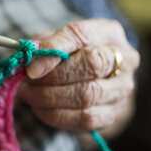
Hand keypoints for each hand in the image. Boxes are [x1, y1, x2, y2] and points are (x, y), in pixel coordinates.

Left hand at [18, 19, 138, 131]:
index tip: (30, 67)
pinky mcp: (115, 113)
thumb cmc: (74, 56)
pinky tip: (41, 109)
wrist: (98, 82)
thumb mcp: (57, 42)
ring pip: (87, 95)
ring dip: (50, 97)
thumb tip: (28, 59)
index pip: (80, 34)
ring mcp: (122, 87)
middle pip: (91, 63)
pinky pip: (85, 118)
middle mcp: (124, 58)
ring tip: (30, 95)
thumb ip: (43, 46)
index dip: (53, 50)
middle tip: (27, 82)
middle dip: (53, 76)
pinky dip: (57, 115)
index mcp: (108, 32)